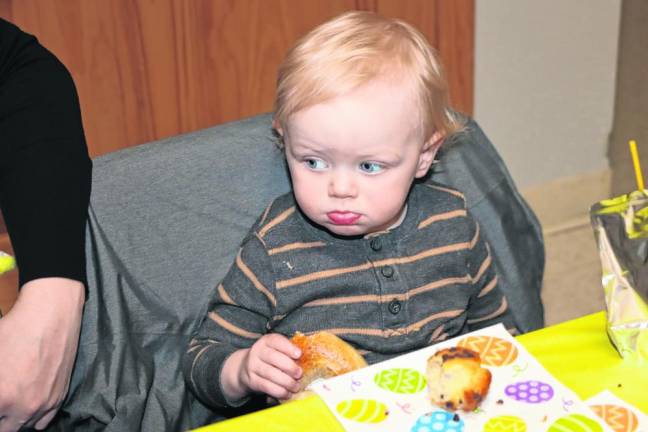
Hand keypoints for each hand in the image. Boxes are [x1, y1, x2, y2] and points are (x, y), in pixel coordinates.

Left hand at [0, 278, 83, 431]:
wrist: (51, 314)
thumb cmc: (15, 329)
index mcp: (2, 398)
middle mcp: (25, 407)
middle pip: (4, 428)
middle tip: (0, 399)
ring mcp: (45, 403)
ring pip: (22, 426)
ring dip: (13, 419)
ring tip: (8, 405)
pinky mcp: (59, 396)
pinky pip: (43, 421)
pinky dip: (32, 417)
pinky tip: (26, 404)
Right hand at [222, 334, 301, 401]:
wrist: (245, 369)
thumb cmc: (269, 359)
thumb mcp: (276, 350)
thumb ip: (289, 352)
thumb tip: (307, 360)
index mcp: (266, 341)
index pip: (276, 340)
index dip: (288, 347)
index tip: (299, 354)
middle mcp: (257, 351)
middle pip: (273, 357)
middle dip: (289, 367)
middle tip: (300, 374)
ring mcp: (253, 366)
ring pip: (270, 373)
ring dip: (286, 382)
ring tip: (296, 386)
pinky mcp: (252, 380)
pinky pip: (266, 386)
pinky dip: (279, 391)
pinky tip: (287, 393)